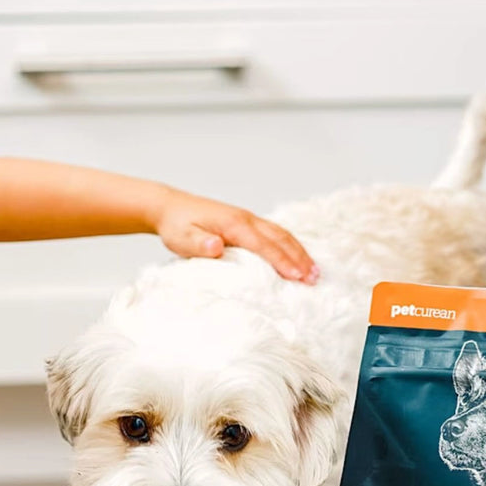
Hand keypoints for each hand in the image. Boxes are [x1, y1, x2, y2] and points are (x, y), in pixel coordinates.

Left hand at [153, 189, 318, 283]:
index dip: (282, 261)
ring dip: (299, 252)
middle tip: (314, 279)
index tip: (297, 277)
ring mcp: (248, 219)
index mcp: (233, 224)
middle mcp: (246, 219)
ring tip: (314, 272)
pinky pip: (274, 233)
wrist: (170, 207)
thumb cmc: (176, 225)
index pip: (263, 245)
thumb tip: (217, 246)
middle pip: (280, 238)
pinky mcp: (247, 222)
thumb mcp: (181, 238)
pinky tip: (297, 257)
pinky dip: (290, 246)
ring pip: (281, 234)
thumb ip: (199, 244)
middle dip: (299, 258)